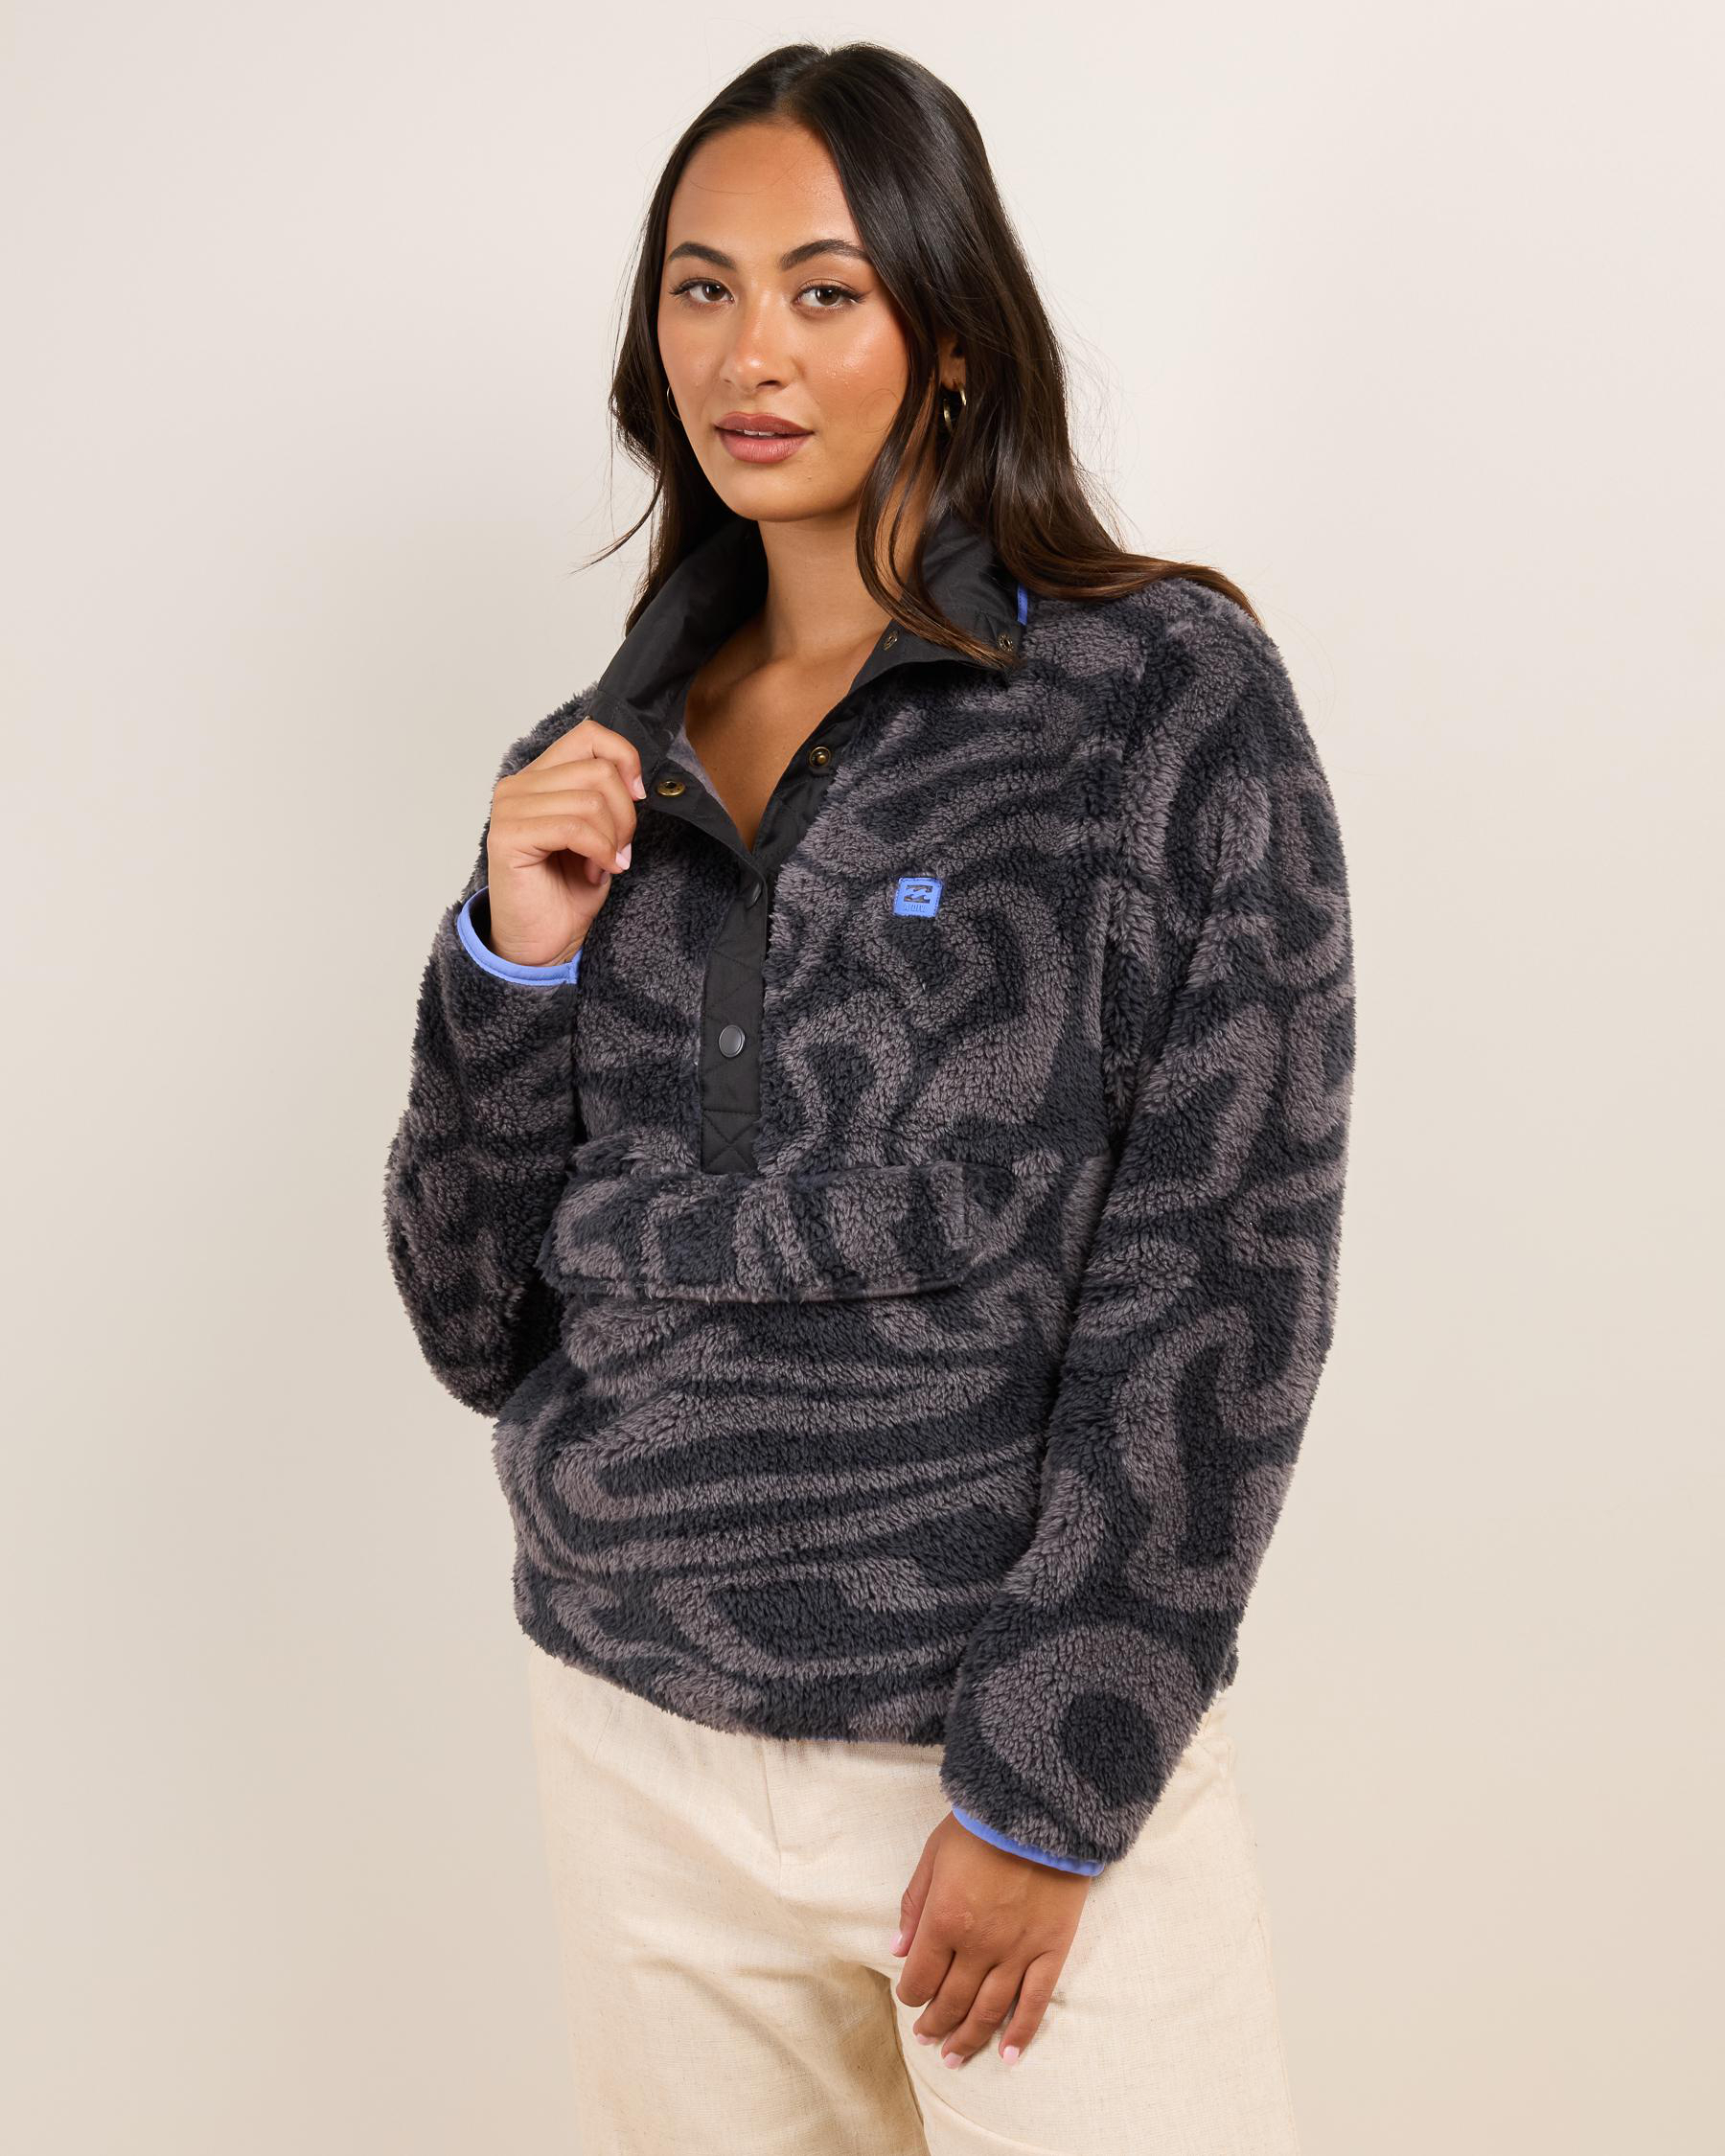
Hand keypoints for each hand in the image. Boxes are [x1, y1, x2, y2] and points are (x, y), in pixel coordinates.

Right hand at [484, 717, 645, 966]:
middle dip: (625, 814)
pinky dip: (599, 851)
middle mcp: (518, 785)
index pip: (590, 734)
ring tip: (603, 863)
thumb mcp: (600, 830)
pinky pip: (574, 828)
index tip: (638, 796)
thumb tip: (633, 777)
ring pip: (590, 800)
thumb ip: (606, 795)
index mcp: (540, 776)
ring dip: (612, 839)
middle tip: (620, 848)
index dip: (625, 759)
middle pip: (598, 770)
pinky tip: (595, 872)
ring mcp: (509, 809)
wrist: (543, 942)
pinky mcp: (508, 836)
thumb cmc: (569, 889)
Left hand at [891, 1812, 1091, 2065]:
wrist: (1042, 1810)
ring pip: (989, 2011)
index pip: (919, 1978)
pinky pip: (1035, 2003)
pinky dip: (1021, 2033)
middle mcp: (979, 1946)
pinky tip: (1008, 2055)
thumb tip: (896, 1950)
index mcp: (944, 1921)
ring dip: (969, 2038)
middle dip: (936, 2024)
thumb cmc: (981, 1827)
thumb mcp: (934, 1855)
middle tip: (928, 2039)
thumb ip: (914, 1905)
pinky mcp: (1051, 1951)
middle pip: (952, 2001)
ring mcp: (1017, 1952)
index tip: (909, 1998)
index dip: (911, 1994)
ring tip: (955, 2057)